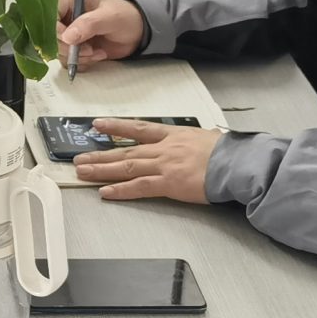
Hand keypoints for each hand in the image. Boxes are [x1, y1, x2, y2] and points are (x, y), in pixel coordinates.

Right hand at [58, 0, 145, 70]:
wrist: (139, 31)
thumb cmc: (126, 16)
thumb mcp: (109, 17)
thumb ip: (88, 24)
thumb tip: (67, 36)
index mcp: (71, 3)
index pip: (50, 16)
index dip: (56, 31)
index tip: (70, 41)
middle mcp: (67, 19)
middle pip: (53, 38)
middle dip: (70, 48)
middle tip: (89, 49)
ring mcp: (72, 35)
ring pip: (60, 52)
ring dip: (78, 57)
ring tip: (97, 52)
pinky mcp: (77, 49)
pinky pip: (69, 61)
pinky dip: (82, 63)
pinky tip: (97, 56)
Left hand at [71, 119, 220, 204]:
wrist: (236, 163)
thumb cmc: (229, 152)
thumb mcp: (208, 138)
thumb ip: (193, 142)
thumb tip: (194, 143)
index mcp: (174, 135)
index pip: (138, 128)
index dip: (116, 126)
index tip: (98, 125)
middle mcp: (164, 149)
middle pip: (125, 150)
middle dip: (99, 154)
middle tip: (80, 158)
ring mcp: (163, 166)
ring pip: (125, 167)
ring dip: (101, 170)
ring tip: (83, 173)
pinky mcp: (168, 184)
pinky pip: (138, 187)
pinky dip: (120, 190)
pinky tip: (105, 192)